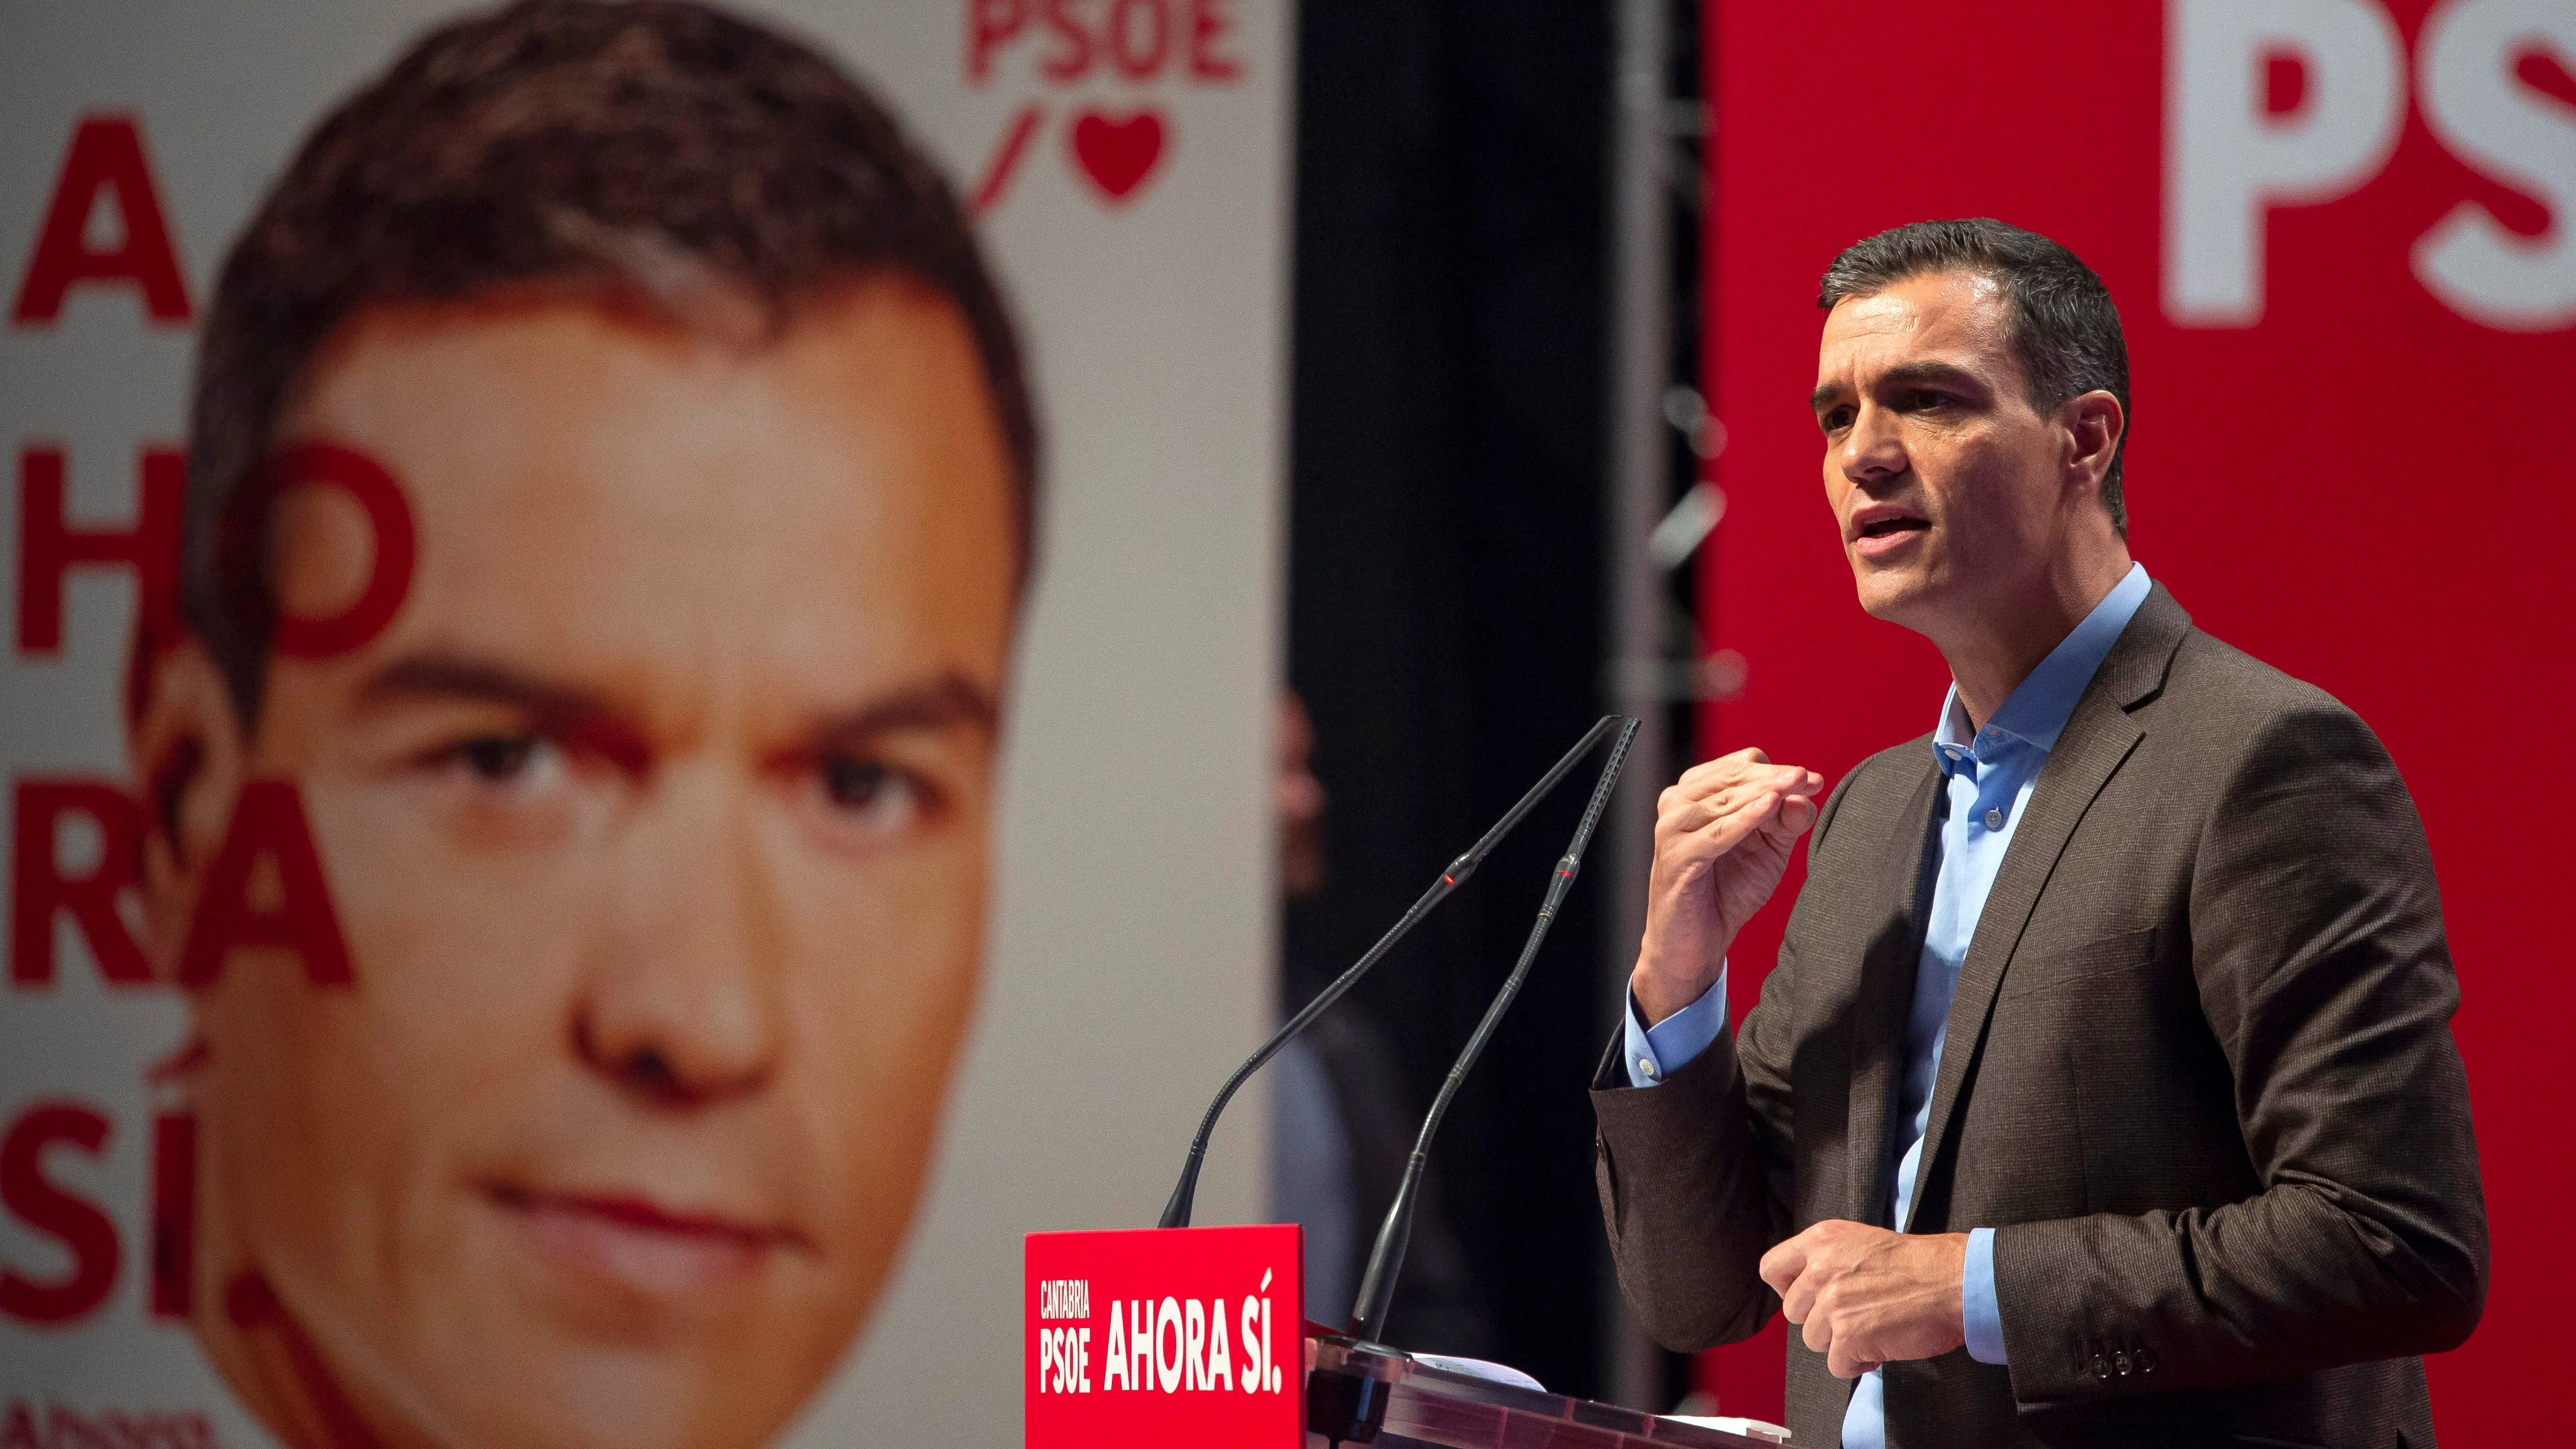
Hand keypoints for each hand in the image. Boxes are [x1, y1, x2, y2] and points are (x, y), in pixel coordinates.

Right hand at [1629, 749, 1823, 1023]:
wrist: (1694, 944)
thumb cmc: (1727, 892)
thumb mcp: (1768, 852)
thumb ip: (1785, 821)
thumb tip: (1804, 794)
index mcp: (1696, 795)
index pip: (1741, 767)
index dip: (1779, 771)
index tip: (1812, 781)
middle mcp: (1678, 804)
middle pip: (1734, 776)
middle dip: (1777, 778)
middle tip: (1810, 780)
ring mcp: (1673, 829)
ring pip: (1727, 800)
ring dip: (1766, 792)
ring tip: (1797, 787)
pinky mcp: (1677, 857)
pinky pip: (1717, 832)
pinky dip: (1745, 818)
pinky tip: (1770, 807)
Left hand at [1758, 1221, 1966, 1377]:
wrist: (1955, 1281)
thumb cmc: (1919, 1265)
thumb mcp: (1861, 1242)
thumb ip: (1828, 1259)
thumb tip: (1807, 1288)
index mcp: (1821, 1239)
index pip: (1771, 1267)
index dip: (1787, 1288)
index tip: (1806, 1298)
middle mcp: (1820, 1268)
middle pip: (1792, 1311)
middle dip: (1820, 1320)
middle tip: (1853, 1315)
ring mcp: (1833, 1303)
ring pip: (1813, 1339)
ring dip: (1841, 1342)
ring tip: (1872, 1328)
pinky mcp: (1849, 1335)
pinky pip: (1837, 1365)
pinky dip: (1857, 1363)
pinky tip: (1879, 1346)